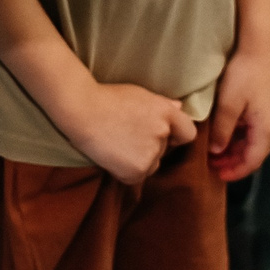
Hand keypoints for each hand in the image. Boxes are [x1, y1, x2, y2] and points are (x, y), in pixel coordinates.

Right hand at [57, 79, 194, 185]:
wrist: (81, 110)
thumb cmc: (108, 98)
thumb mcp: (139, 94)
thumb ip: (162, 104)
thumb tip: (179, 107)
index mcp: (166, 113)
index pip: (188, 133)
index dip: (176, 135)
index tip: (163, 134)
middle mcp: (162, 134)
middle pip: (165, 149)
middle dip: (152, 145)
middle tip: (128, 134)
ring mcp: (150, 153)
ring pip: (152, 164)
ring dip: (140, 158)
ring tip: (117, 143)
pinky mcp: (136, 171)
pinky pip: (138, 175)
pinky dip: (127, 169)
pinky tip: (113, 155)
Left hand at [204, 46, 269, 181]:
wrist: (261, 47)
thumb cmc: (245, 74)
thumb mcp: (228, 105)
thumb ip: (222, 131)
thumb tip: (216, 152)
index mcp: (267, 130)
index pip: (251, 162)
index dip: (234, 172)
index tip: (216, 175)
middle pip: (255, 154)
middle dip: (234, 162)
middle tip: (211, 164)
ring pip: (255, 143)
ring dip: (236, 150)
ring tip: (215, 151)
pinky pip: (256, 131)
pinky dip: (241, 137)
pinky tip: (226, 133)